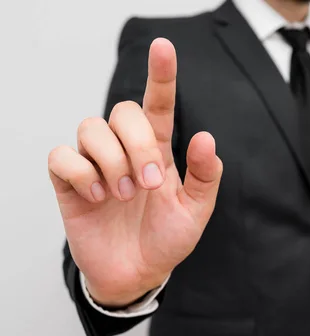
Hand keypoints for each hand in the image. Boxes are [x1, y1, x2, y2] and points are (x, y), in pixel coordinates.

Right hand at [48, 38, 221, 306]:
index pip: (159, 105)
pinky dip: (82, 175)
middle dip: (138, 145)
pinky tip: (97, 198)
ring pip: (91, 127)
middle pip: (122, 111)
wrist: (137, 274)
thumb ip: (205, 177)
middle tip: (149, 185)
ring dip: (112, 162)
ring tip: (125, 196)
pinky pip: (63, 156)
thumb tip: (206, 138)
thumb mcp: (196, 212)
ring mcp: (96, 165)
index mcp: (159, 151)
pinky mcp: (70, 183)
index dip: (161, 75)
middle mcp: (126, 150)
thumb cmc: (166, 239)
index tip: (164, 47)